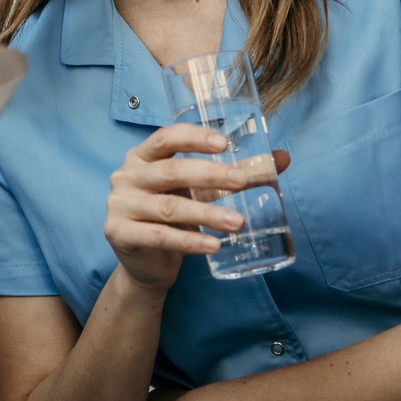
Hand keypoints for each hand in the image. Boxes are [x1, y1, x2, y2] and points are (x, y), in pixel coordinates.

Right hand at [105, 125, 289, 296]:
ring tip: (238, 223)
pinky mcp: (119, 233)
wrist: (145, 263)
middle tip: (243, 182)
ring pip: (169, 207)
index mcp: (142, 157)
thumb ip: (233, 173)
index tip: (224, 143)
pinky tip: (214, 245)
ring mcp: (120, 205)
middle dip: (210, 175)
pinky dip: (189, 241)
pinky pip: (159, 236)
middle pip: (171, 171)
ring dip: (206, 214)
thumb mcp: (198, 191)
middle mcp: (127, 176)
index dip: (194, 138)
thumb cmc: (174, 217)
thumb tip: (282, 158)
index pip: (166, 138)